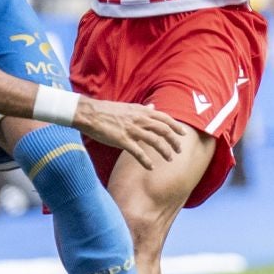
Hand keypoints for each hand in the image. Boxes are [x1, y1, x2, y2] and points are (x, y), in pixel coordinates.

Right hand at [74, 96, 189, 171]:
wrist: (90, 113)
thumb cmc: (108, 111)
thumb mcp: (129, 107)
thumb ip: (143, 109)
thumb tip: (154, 107)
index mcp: (142, 111)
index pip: (165, 118)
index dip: (176, 126)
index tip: (183, 134)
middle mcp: (140, 119)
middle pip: (164, 130)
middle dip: (174, 141)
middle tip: (178, 150)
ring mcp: (132, 130)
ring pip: (155, 142)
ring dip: (165, 151)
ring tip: (169, 159)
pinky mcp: (122, 140)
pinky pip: (138, 152)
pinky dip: (146, 161)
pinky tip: (151, 167)